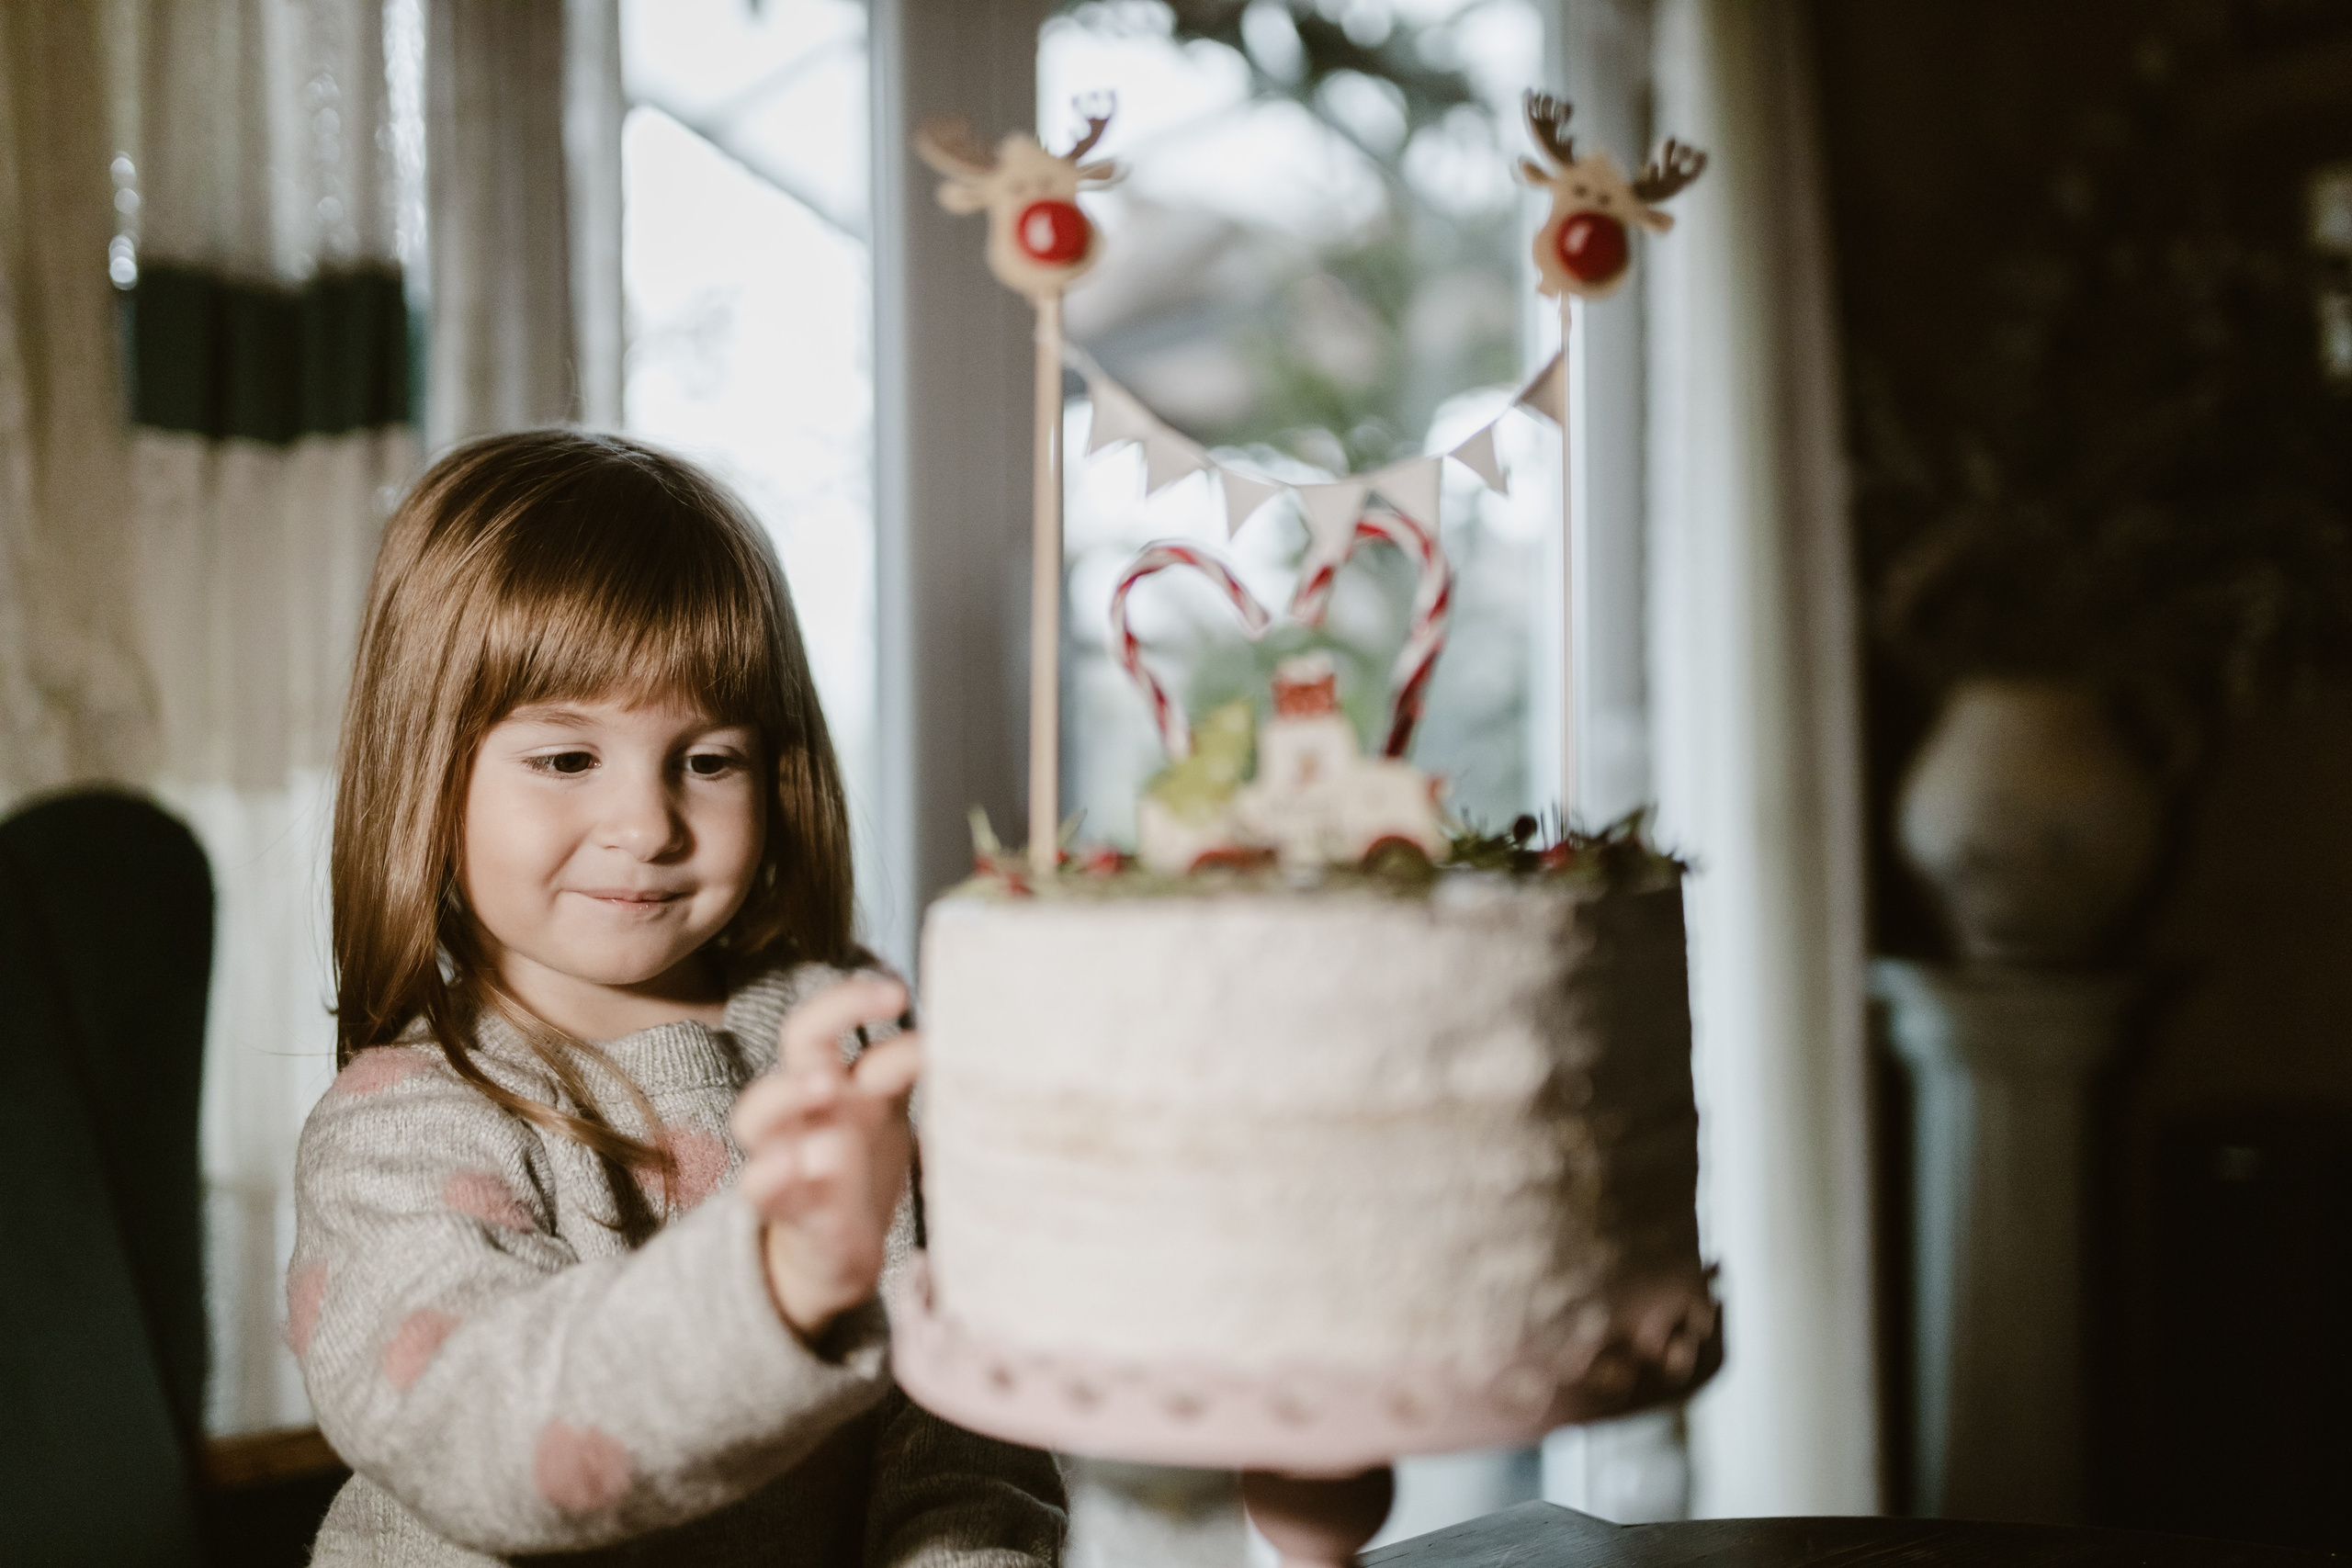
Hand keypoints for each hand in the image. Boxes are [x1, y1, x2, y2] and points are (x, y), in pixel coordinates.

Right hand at [730, 976, 922, 1342]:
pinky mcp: (785, 1205)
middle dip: (835, 1012)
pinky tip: (804, 1164)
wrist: (833, 1251)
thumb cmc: (862, 1166)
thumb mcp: (890, 1114)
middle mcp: (809, 1103)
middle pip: (801, 1040)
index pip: (836, 1019)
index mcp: (836, 1076)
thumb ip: (909, 1077)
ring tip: (825, 1085)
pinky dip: (775, 1173)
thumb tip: (958, 1038)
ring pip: (759, 1112)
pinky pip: (759, 1184)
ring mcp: (788, 1150)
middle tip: (889, 998)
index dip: (862, 1001)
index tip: (904, 996)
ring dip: (789, 1093)